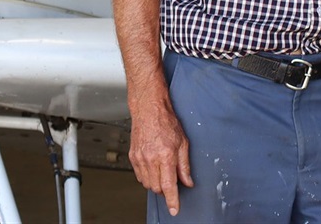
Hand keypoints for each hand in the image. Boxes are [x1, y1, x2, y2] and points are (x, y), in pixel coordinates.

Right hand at [128, 87, 192, 215]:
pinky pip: (140, 176)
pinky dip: (148, 176)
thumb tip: (188, 182)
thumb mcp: (183, 142)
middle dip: (165, 188)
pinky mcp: (132, 157)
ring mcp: (140, 158)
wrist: (148, 110)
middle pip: (157, 187)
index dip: (172, 200)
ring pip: (147, 184)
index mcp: (165, 155)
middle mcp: (151, 158)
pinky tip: (153, 166)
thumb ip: (185, 165)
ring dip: (156, 183)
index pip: (169, 185)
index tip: (175, 210)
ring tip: (162, 169)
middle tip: (172, 177)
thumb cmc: (167, 122)